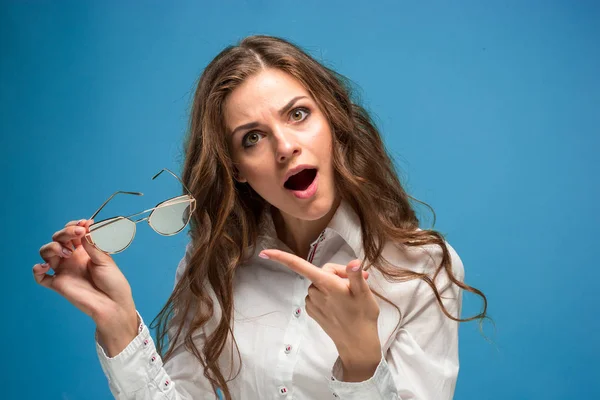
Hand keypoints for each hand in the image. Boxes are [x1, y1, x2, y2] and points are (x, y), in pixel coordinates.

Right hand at [33, 219, 138, 354]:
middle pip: (58, 238)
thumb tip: (85, 229)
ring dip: (53, 247)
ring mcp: (63, 270)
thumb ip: (93, 245)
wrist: (113, 304)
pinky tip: (44, 266)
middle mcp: (72, 257)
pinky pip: (40, 276)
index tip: (85, 224)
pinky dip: (37, 270)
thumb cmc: (113, 282)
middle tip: (78, 233)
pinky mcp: (57, 283)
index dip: (75, 226)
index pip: (73, 232)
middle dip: (65, 232)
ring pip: (46, 252)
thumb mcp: (105, 259)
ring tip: (67, 252)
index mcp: (85, 249)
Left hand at [259, 250, 381, 380]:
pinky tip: (340, 303)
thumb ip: (355, 275)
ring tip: (350, 295)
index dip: (281, 257)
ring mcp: (312, 303)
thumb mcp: (364, 293)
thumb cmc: (362, 316)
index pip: (300, 266)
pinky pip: (317, 295)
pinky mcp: (312, 311)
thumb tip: (354, 262)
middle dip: (337, 274)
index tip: (264, 252)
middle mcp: (315, 292)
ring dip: (333, 285)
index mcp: (326, 284)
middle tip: (359, 281)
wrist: (357, 344)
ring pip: (319, 283)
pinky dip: (327, 295)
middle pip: (321, 272)